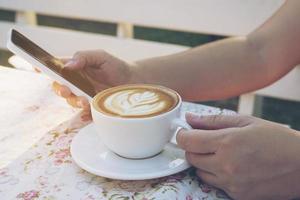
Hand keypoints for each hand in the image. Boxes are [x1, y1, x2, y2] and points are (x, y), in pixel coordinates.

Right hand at [52, 50, 138, 108]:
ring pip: (71, 101)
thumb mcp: (101, 57)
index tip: (38, 69)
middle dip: (60, 89)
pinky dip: (84, 114)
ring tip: (85, 100)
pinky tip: (88, 112)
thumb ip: (84, 57)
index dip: (45, 69)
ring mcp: (85, 96)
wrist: (135, 80)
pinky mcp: (93, 107)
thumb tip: (67, 66)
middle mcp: (78, 83)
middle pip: (60, 88)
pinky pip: (84, 113)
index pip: (58, 69)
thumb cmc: (117, 66)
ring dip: (74, 101)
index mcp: (77, 69)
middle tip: (67, 90)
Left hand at [177, 113, 299, 199]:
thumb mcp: (246, 122)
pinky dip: (216, 174)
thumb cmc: (277, 140)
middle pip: (190, 157)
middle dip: (193, 147)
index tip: (185, 131)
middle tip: (205, 141)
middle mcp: (225, 165)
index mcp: (227, 142)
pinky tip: (231, 166)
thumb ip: (213, 121)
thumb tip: (190, 119)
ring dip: (203, 161)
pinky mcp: (237, 195)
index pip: (187, 141)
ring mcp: (231, 183)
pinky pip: (215, 183)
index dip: (182, 134)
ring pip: (200, 171)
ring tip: (221, 153)